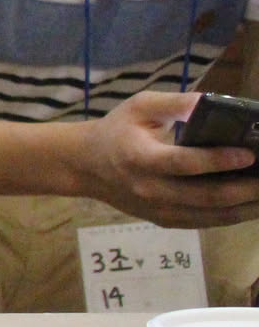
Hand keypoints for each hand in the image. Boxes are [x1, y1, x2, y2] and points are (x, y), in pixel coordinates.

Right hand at [74, 89, 258, 227]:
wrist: (85, 166)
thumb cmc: (116, 131)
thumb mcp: (139, 106)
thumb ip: (175, 103)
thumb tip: (212, 104)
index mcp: (140, 157)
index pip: (183, 163)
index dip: (218, 160)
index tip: (250, 154)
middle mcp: (149, 189)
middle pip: (205, 196)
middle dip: (245, 189)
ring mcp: (158, 210)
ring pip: (210, 215)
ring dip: (246, 207)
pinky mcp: (165, 220)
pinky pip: (204, 223)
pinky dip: (232, 216)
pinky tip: (252, 206)